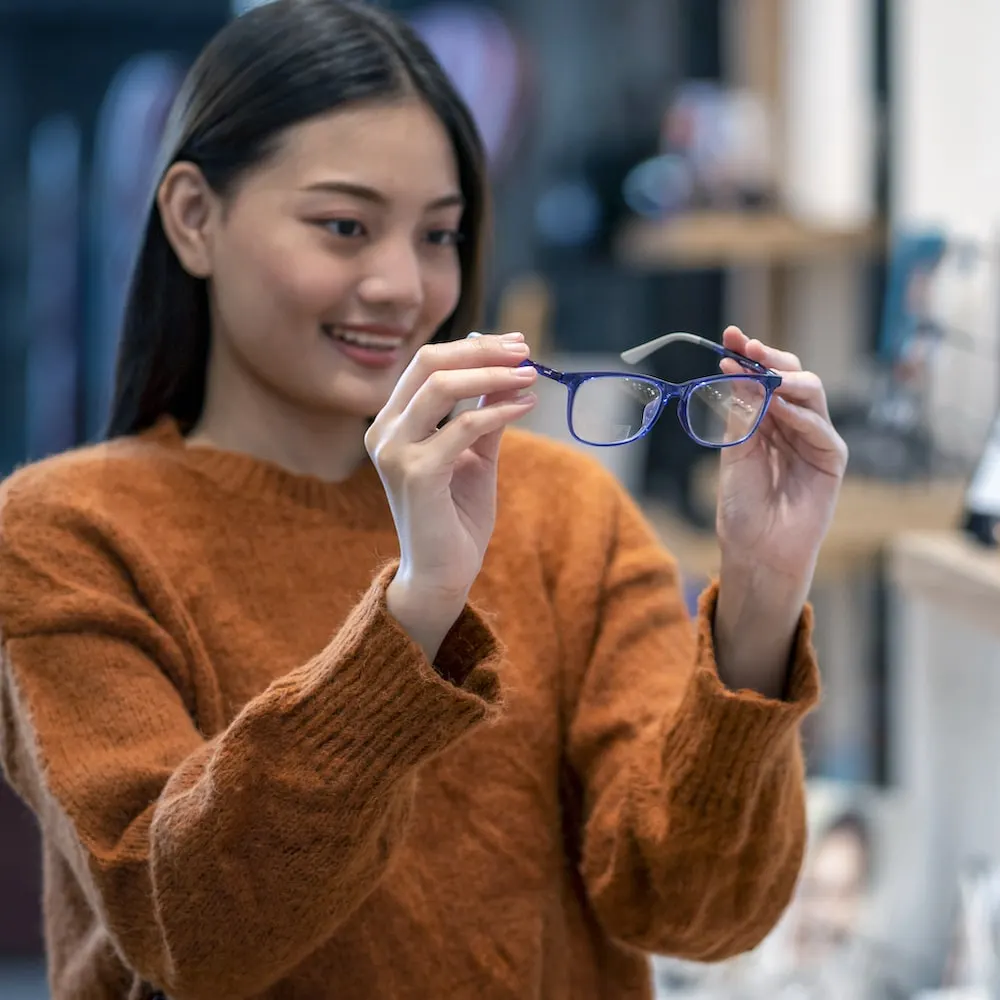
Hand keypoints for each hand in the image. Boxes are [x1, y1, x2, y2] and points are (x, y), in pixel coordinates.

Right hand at [365, 332, 537, 660]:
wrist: (442, 573)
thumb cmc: (455, 516)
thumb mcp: (475, 455)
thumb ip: (486, 413)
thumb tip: (510, 371)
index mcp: (392, 423)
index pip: (427, 363)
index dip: (473, 347)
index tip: (515, 343)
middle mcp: (383, 431)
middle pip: (429, 363)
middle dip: (482, 351)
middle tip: (526, 351)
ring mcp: (395, 451)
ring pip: (443, 386)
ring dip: (494, 375)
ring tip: (532, 376)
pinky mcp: (417, 473)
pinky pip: (465, 426)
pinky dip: (500, 411)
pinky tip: (527, 407)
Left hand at [716, 326, 847, 581]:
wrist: (756, 549)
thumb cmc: (742, 505)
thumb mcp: (735, 451)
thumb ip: (741, 413)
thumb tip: (739, 372)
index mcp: (766, 419)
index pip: (762, 377)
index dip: (748, 356)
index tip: (730, 337)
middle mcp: (792, 423)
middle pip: (791, 375)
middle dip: (769, 358)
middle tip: (747, 348)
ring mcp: (814, 438)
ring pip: (811, 393)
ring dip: (786, 379)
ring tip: (763, 375)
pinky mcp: (832, 459)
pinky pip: (820, 428)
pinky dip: (799, 414)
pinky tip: (779, 406)